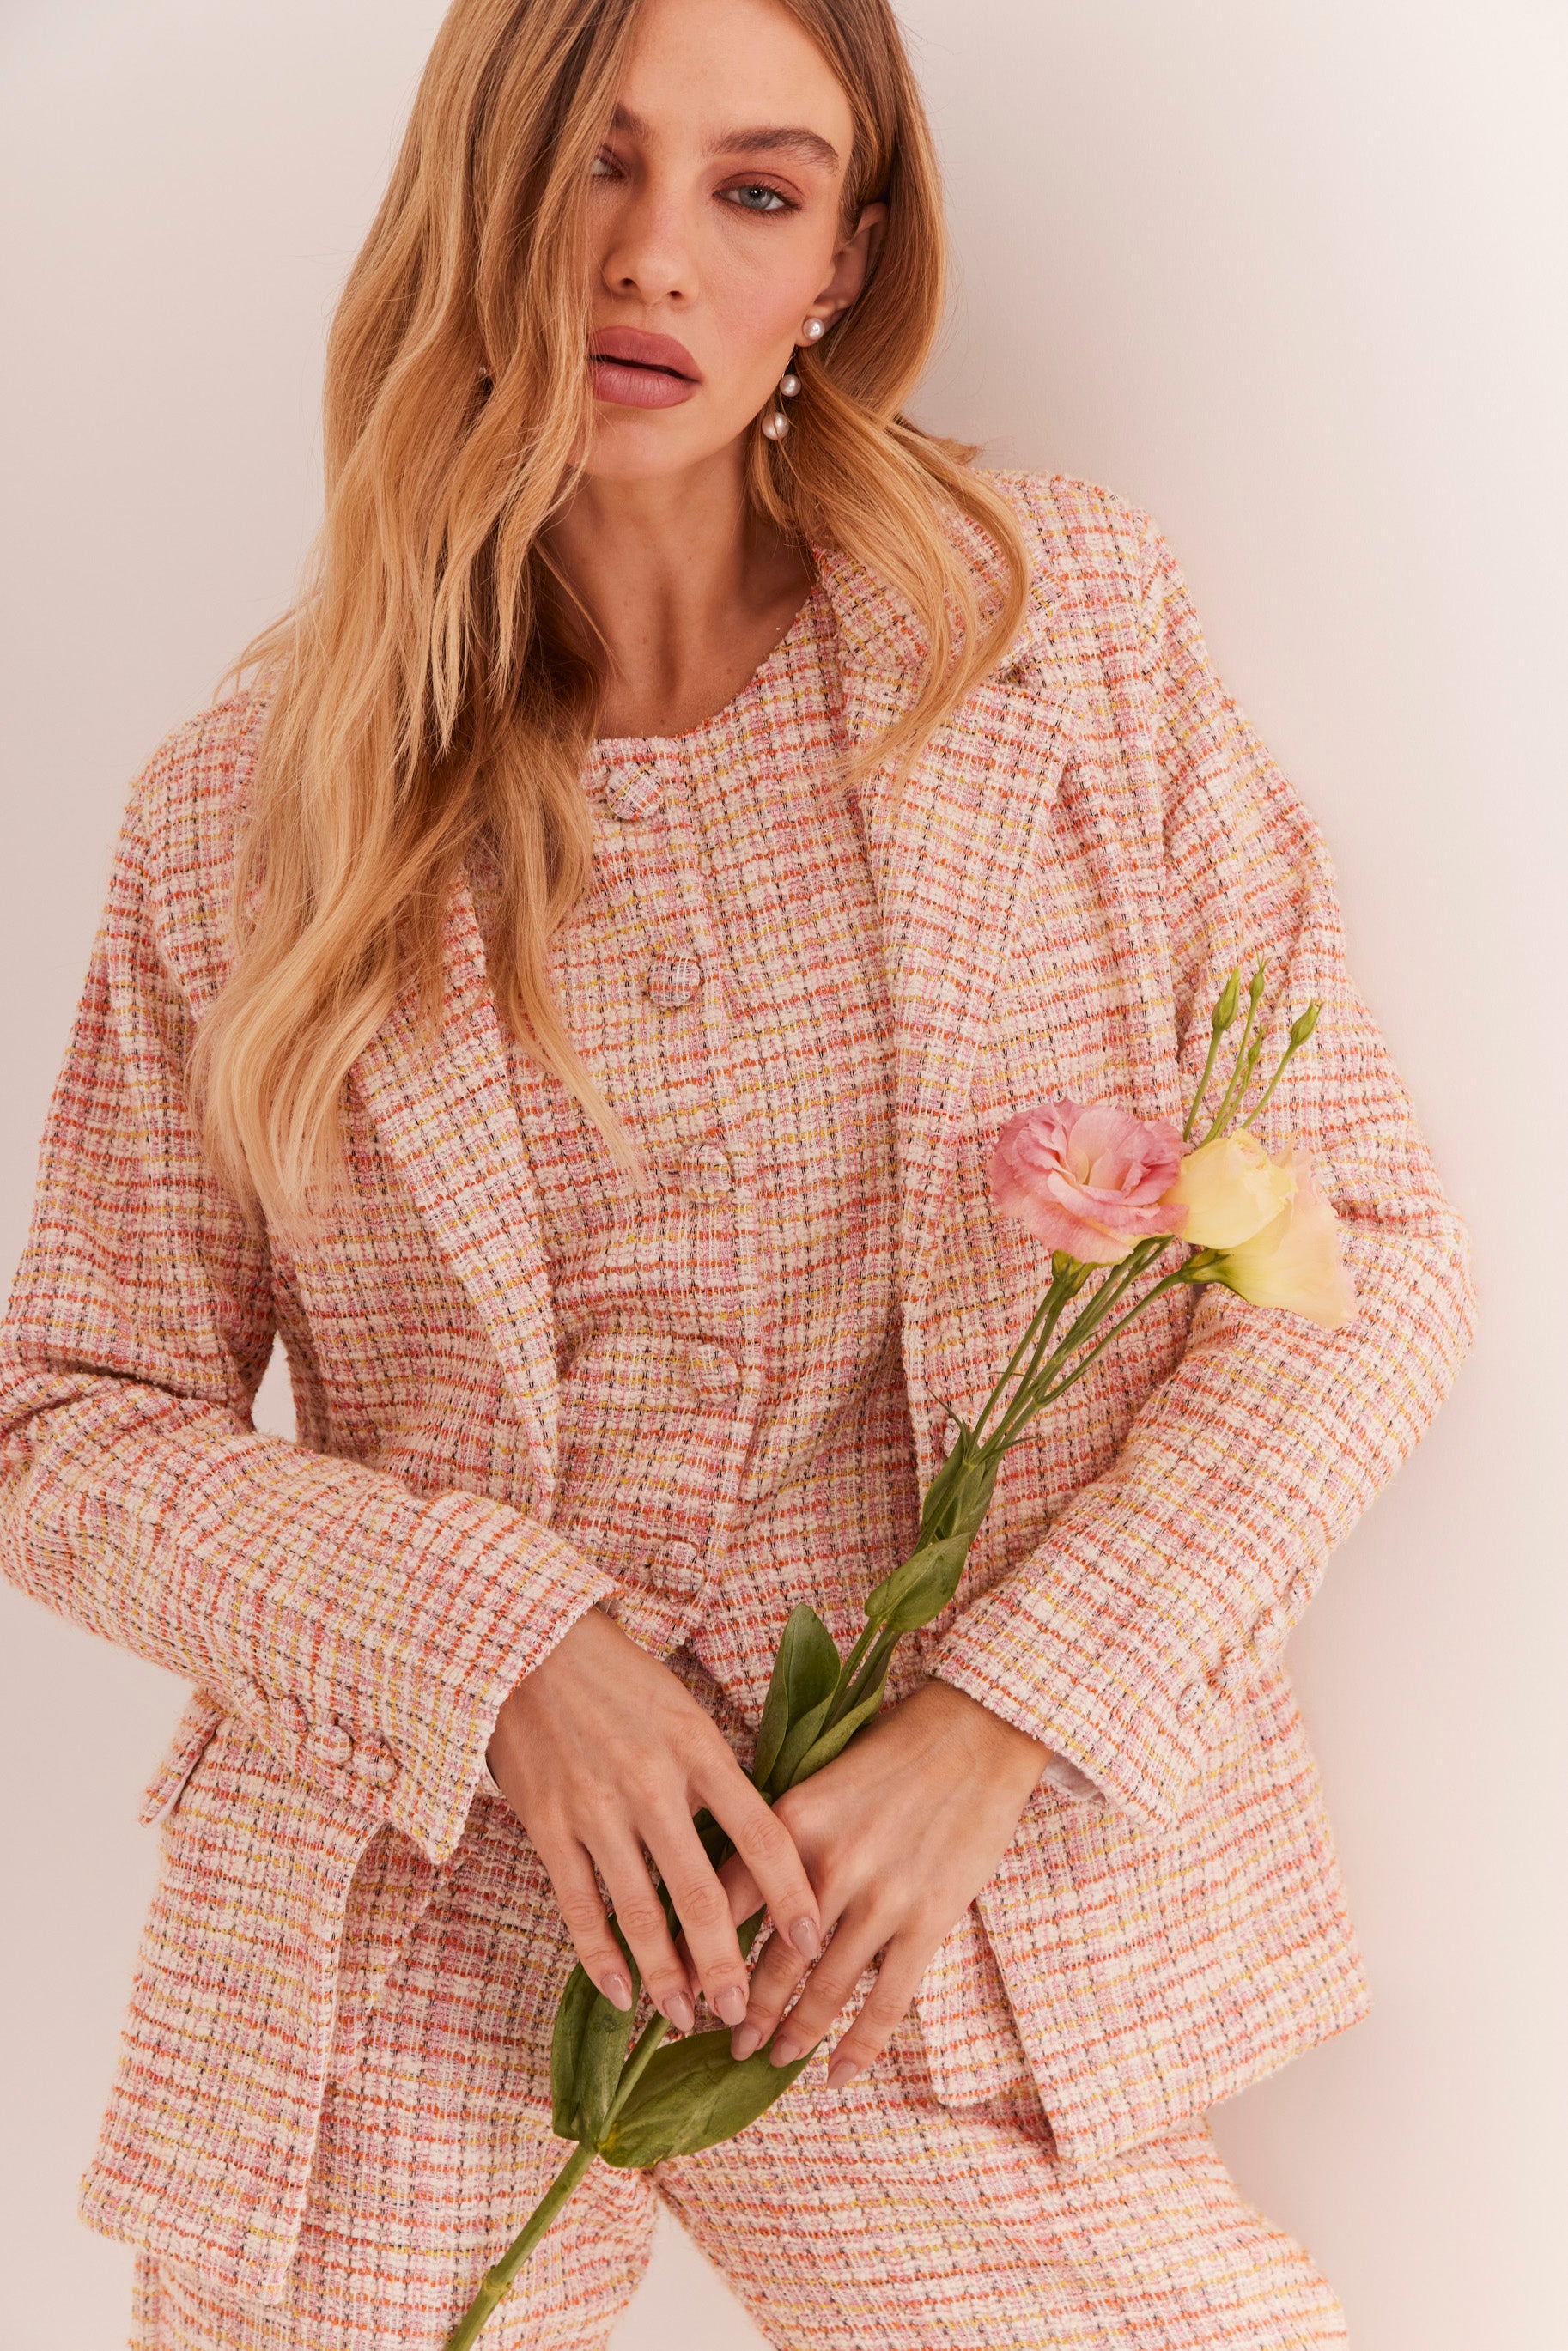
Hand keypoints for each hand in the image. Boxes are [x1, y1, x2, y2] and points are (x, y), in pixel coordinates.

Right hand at [488, 1605, 820, 2032]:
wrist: (530, 1646)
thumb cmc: (619, 1679)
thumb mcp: (684, 1712)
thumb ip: (716, 1776)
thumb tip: (756, 1848)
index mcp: (699, 1751)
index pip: (762, 1835)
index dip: (791, 1895)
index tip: (814, 1943)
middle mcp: (652, 1785)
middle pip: (701, 1894)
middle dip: (726, 1963)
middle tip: (743, 2013)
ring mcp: (596, 1810)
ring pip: (639, 1914)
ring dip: (666, 1976)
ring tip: (688, 2016)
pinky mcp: (549, 1826)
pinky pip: (579, 1906)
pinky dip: (599, 1956)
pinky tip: (620, 1992)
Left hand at [717, 1679, 1046, 2087]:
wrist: (975, 1733)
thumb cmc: (892, 1749)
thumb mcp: (817, 1781)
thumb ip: (779, 1837)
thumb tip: (736, 1891)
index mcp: (789, 1824)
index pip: (725, 1903)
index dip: (699, 1953)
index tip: (684, 1986)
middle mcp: (828, 1866)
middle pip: (769, 1959)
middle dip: (743, 2010)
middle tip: (723, 2038)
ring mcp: (881, 1897)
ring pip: (824, 1989)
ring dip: (793, 2032)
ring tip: (769, 2058)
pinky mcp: (928, 1919)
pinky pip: (887, 2000)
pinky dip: (859, 2045)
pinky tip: (836, 2074)